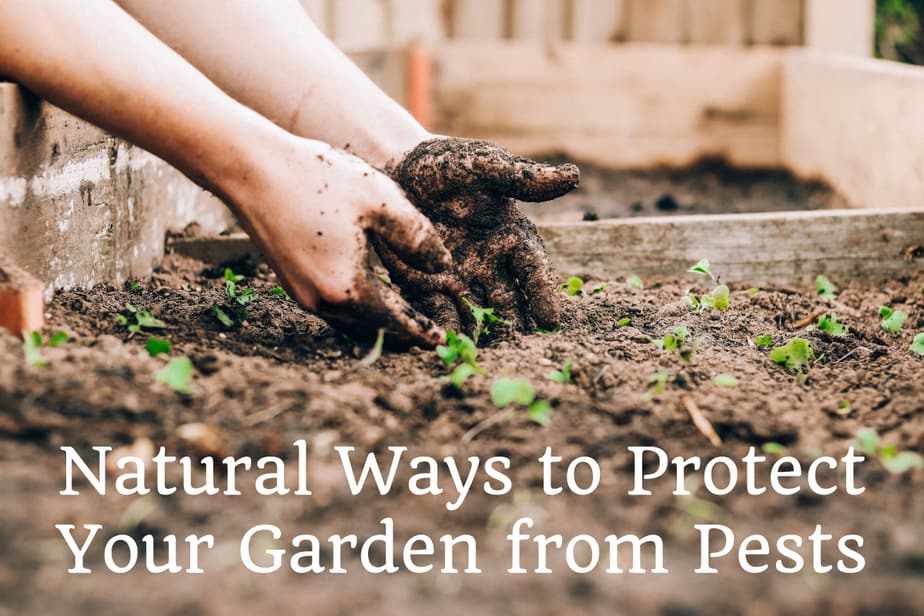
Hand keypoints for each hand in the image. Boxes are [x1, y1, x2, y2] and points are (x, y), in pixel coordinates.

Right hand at [231, 137, 451, 346]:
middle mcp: (321, 301)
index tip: (441, 341)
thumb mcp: (381, 201)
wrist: (252, 169)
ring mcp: (301, 294)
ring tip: (404, 318)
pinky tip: (370, 294)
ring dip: (378, 322)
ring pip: (350, 321)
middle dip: (401, 333)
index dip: (421, 331)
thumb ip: (418, 238)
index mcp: (347, 288)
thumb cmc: (318, 179)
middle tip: (428, 335)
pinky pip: (333, 307)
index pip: (395, 321)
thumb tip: (443, 267)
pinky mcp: (290, 281)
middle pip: (372, 329)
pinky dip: (357, 308)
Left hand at [375, 138, 579, 333]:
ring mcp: (460, 279)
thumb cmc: (447, 164)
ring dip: (483, 335)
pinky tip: (447, 345)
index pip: (534, 271)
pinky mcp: (427, 287)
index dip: (543, 294)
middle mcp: (491, 265)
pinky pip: (439, 313)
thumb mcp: (484, 165)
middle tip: (519, 349)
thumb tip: (573, 177)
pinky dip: (445, 329)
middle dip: (515, 326)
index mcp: (512, 237)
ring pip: (478, 314)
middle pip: (510, 302)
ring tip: (486, 356)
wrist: (396, 170)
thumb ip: (522, 177)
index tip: (550, 320)